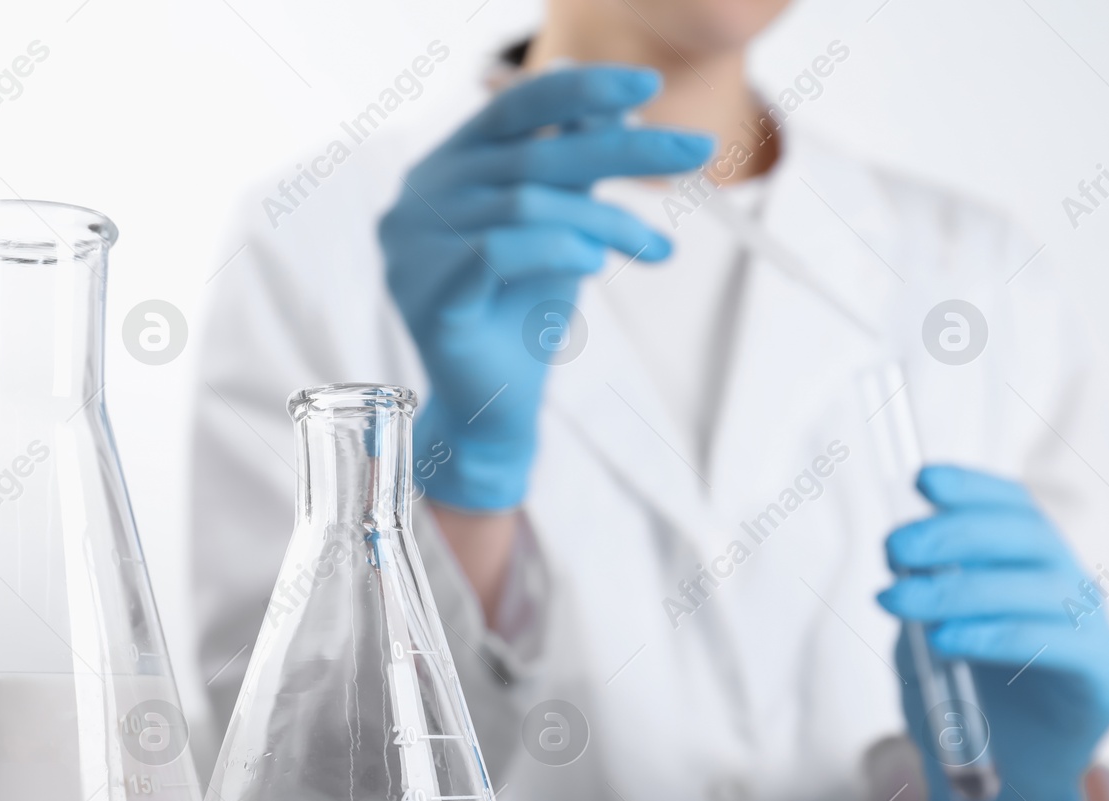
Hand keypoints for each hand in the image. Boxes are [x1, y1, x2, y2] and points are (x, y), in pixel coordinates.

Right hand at [378, 66, 712, 510]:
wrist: (495, 405)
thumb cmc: (524, 313)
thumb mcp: (560, 225)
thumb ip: (573, 167)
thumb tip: (610, 105)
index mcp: (444, 168)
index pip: (513, 108)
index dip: (580, 89)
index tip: (648, 87)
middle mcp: (417, 198)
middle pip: (532, 155)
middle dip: (624, 153)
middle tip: (696, 152)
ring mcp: (412, 247)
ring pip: (524, 204)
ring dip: (604, 221)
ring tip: (648, 246)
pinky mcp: (424, 295)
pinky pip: (499, 252)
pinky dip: (558, 250)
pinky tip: (594, 263)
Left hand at [876, 466, 1108, 800]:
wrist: (1003, 774)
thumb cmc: (966, 692)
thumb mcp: (929, 628)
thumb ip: (921, 590)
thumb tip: (899, 550)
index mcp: (1033, 564)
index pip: (1014, 508)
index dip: (973, 488)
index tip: (923, 480)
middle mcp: (1069, 586)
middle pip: (1025, 538)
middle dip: (954, 534)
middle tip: (894, 548)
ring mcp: (1090, 631)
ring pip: (1034, 589)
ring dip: (958, 590)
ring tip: (898, 600)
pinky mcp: (1097, 681)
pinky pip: (1053, 646)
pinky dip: (996, 636)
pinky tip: (947, 640)